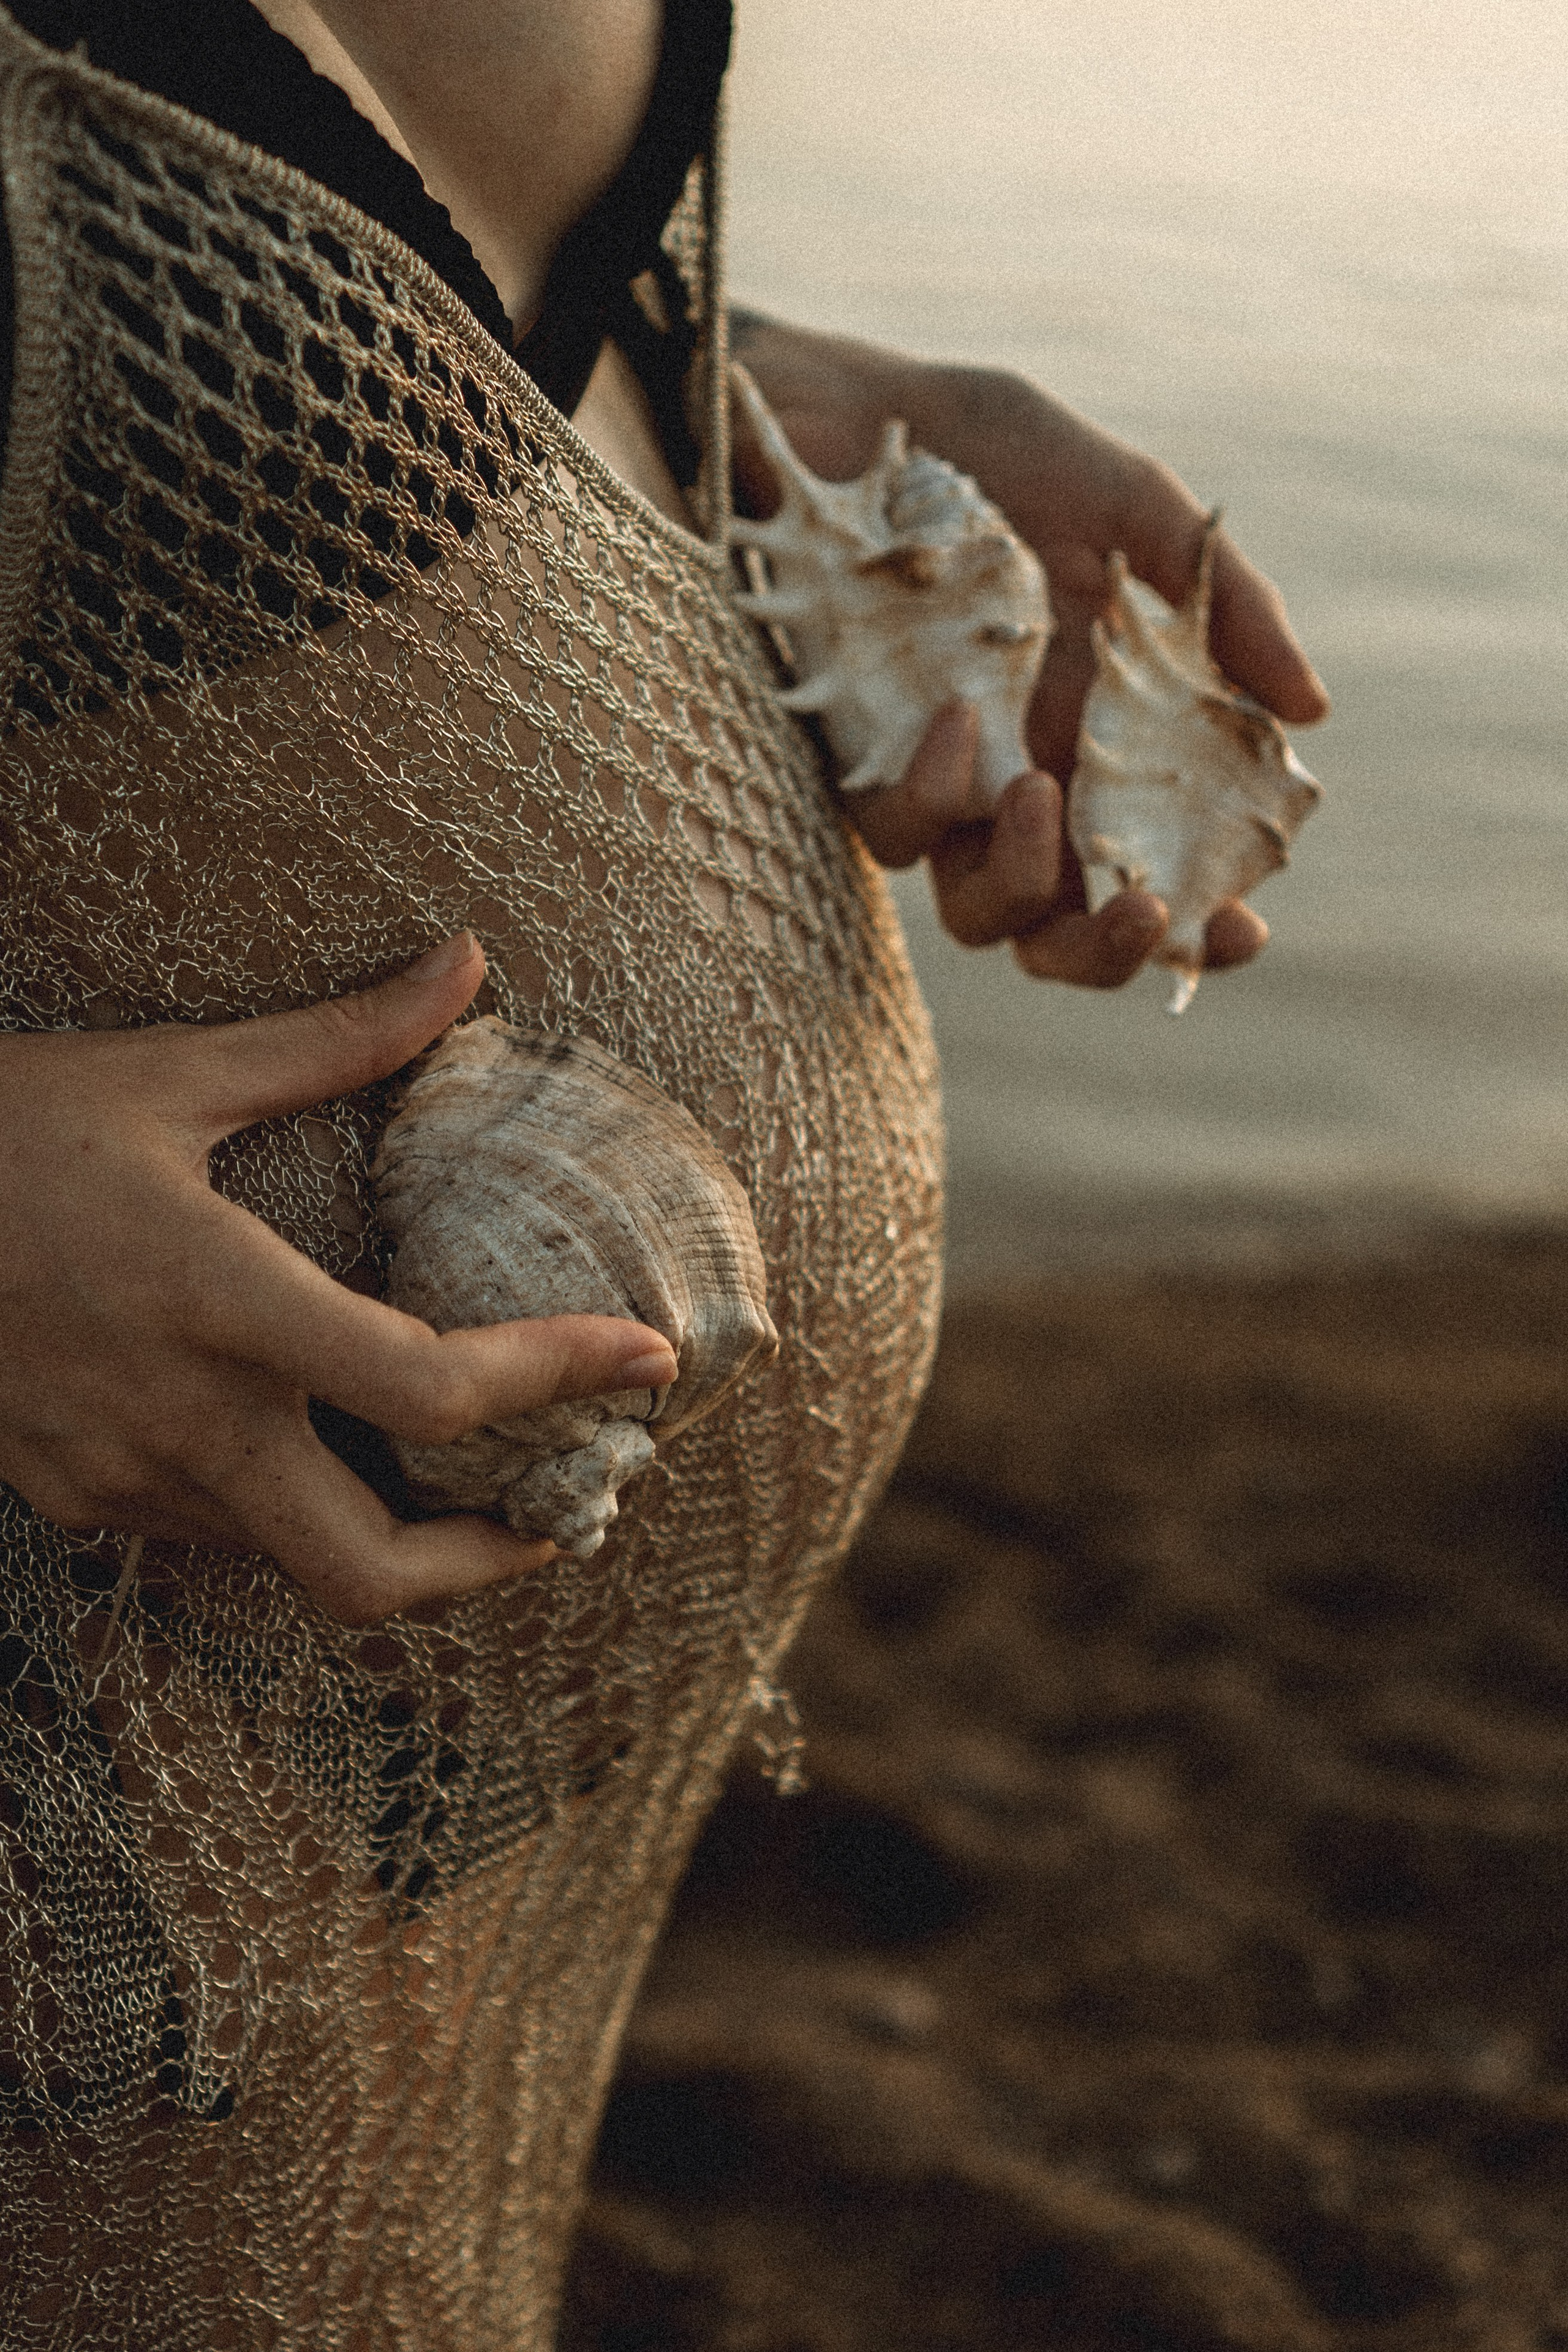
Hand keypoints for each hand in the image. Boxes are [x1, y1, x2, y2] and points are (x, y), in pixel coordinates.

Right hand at [0, 934, 677, 1621]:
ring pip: (294, 1563)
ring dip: (391, 1532)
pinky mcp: (74, 1499)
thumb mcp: (171, 1074)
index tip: (647, 1361)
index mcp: (216, 1300)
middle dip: (488, 1567)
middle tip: (561, 1511)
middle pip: (370, 1575)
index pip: (426, 1385)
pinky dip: (293, 1508)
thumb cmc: (1, 1126)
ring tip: (462, 1472)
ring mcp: (117, 1478)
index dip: (557, 1379)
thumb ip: (338, 1037)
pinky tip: (316, 1441)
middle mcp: (176, 1419)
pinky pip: (218, 1535)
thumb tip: (469, 961)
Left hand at [730, 315, 1328, 986]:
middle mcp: (1022, 785)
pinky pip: (897, 832)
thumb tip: (1309, 709)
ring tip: (1036, 790)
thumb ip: (1225, 606)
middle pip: (1060, 934)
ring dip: (1022, 880)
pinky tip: (958, 712)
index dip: (1197, 925)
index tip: (1243, 926)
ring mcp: (940, 785)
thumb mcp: (1131, 508)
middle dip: (1106, 953)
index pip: (1153, 871)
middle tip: (1144, 911)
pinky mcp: (859, 764)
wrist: (845, 417)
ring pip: (978, 914)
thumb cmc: (994, 456)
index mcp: (1102, 746)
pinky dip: (934, 790)